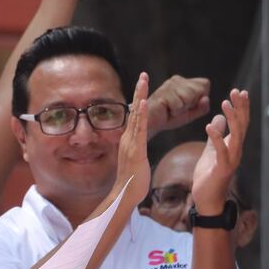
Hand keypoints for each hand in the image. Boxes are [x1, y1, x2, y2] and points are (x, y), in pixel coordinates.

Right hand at [116, 72, 150, 206]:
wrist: (125, 194)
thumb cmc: (132, 180)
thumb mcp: (135, 160)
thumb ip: (135, 149)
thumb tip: (137, 143)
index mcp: (129, 139)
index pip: (135, 115)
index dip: (139, 99)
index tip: (142, 85)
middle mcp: (128, 137)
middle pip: (135, 110)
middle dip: (139, 91)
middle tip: (143, 74)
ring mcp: (131, 142)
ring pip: (137, 115)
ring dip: (140, 96)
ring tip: (143, 81)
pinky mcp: (136, 150)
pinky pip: (139, 129)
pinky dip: (140, 114)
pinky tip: (142, 103)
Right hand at [146, 76, 210, 136]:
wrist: (150, 124)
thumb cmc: (169, 117)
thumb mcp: (190, 114)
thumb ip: (202, 108)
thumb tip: (206, 98)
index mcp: (184, 82)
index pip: (205, 84)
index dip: (200, 97)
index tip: (187, 104)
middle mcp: (176, 79)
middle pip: (199, 90)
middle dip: (191, 104)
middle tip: (177, 108)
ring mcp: (168, 85)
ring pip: (189, 97)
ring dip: (182, 108)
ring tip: (171, 109)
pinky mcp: (162, 93)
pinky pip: (179, 104)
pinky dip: (175, 112)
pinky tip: (165, 110)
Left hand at [191, 89, 249, 214]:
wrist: (206, 200)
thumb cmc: (208, 176)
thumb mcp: (210, 151)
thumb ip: (215, 136)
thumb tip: (217, 119)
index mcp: (232, 146)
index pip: (239, 123)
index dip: (240, 108)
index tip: (239, 92)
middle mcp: (235, 151)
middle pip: (241, 126)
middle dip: (240, 108)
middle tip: (237, 92)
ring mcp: (230, 160)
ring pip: (236, 136)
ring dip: (232, 119)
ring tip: (225, 103)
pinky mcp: (221, 169)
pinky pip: (221, 152)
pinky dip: (217, 138)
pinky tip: (209, 126)